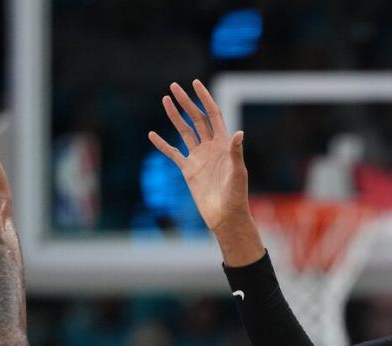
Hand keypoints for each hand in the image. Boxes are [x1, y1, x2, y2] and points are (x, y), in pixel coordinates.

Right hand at [148, 79, 248, 231]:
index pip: (213, 115)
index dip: (205, 99)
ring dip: (175, 116)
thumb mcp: (237, 172)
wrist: (225, 216)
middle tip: (173, 87)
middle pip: (197, 119)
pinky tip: (152, 134)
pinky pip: (173, 153)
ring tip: (165, 100)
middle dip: (186, 102)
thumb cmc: (236, 195)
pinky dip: (162, 144)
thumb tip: (239, 133)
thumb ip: (235, 152)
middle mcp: (211, 147)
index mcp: (224, 144)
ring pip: (185, 132)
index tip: (195, 84)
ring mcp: (199, 157)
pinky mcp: (188, 170)